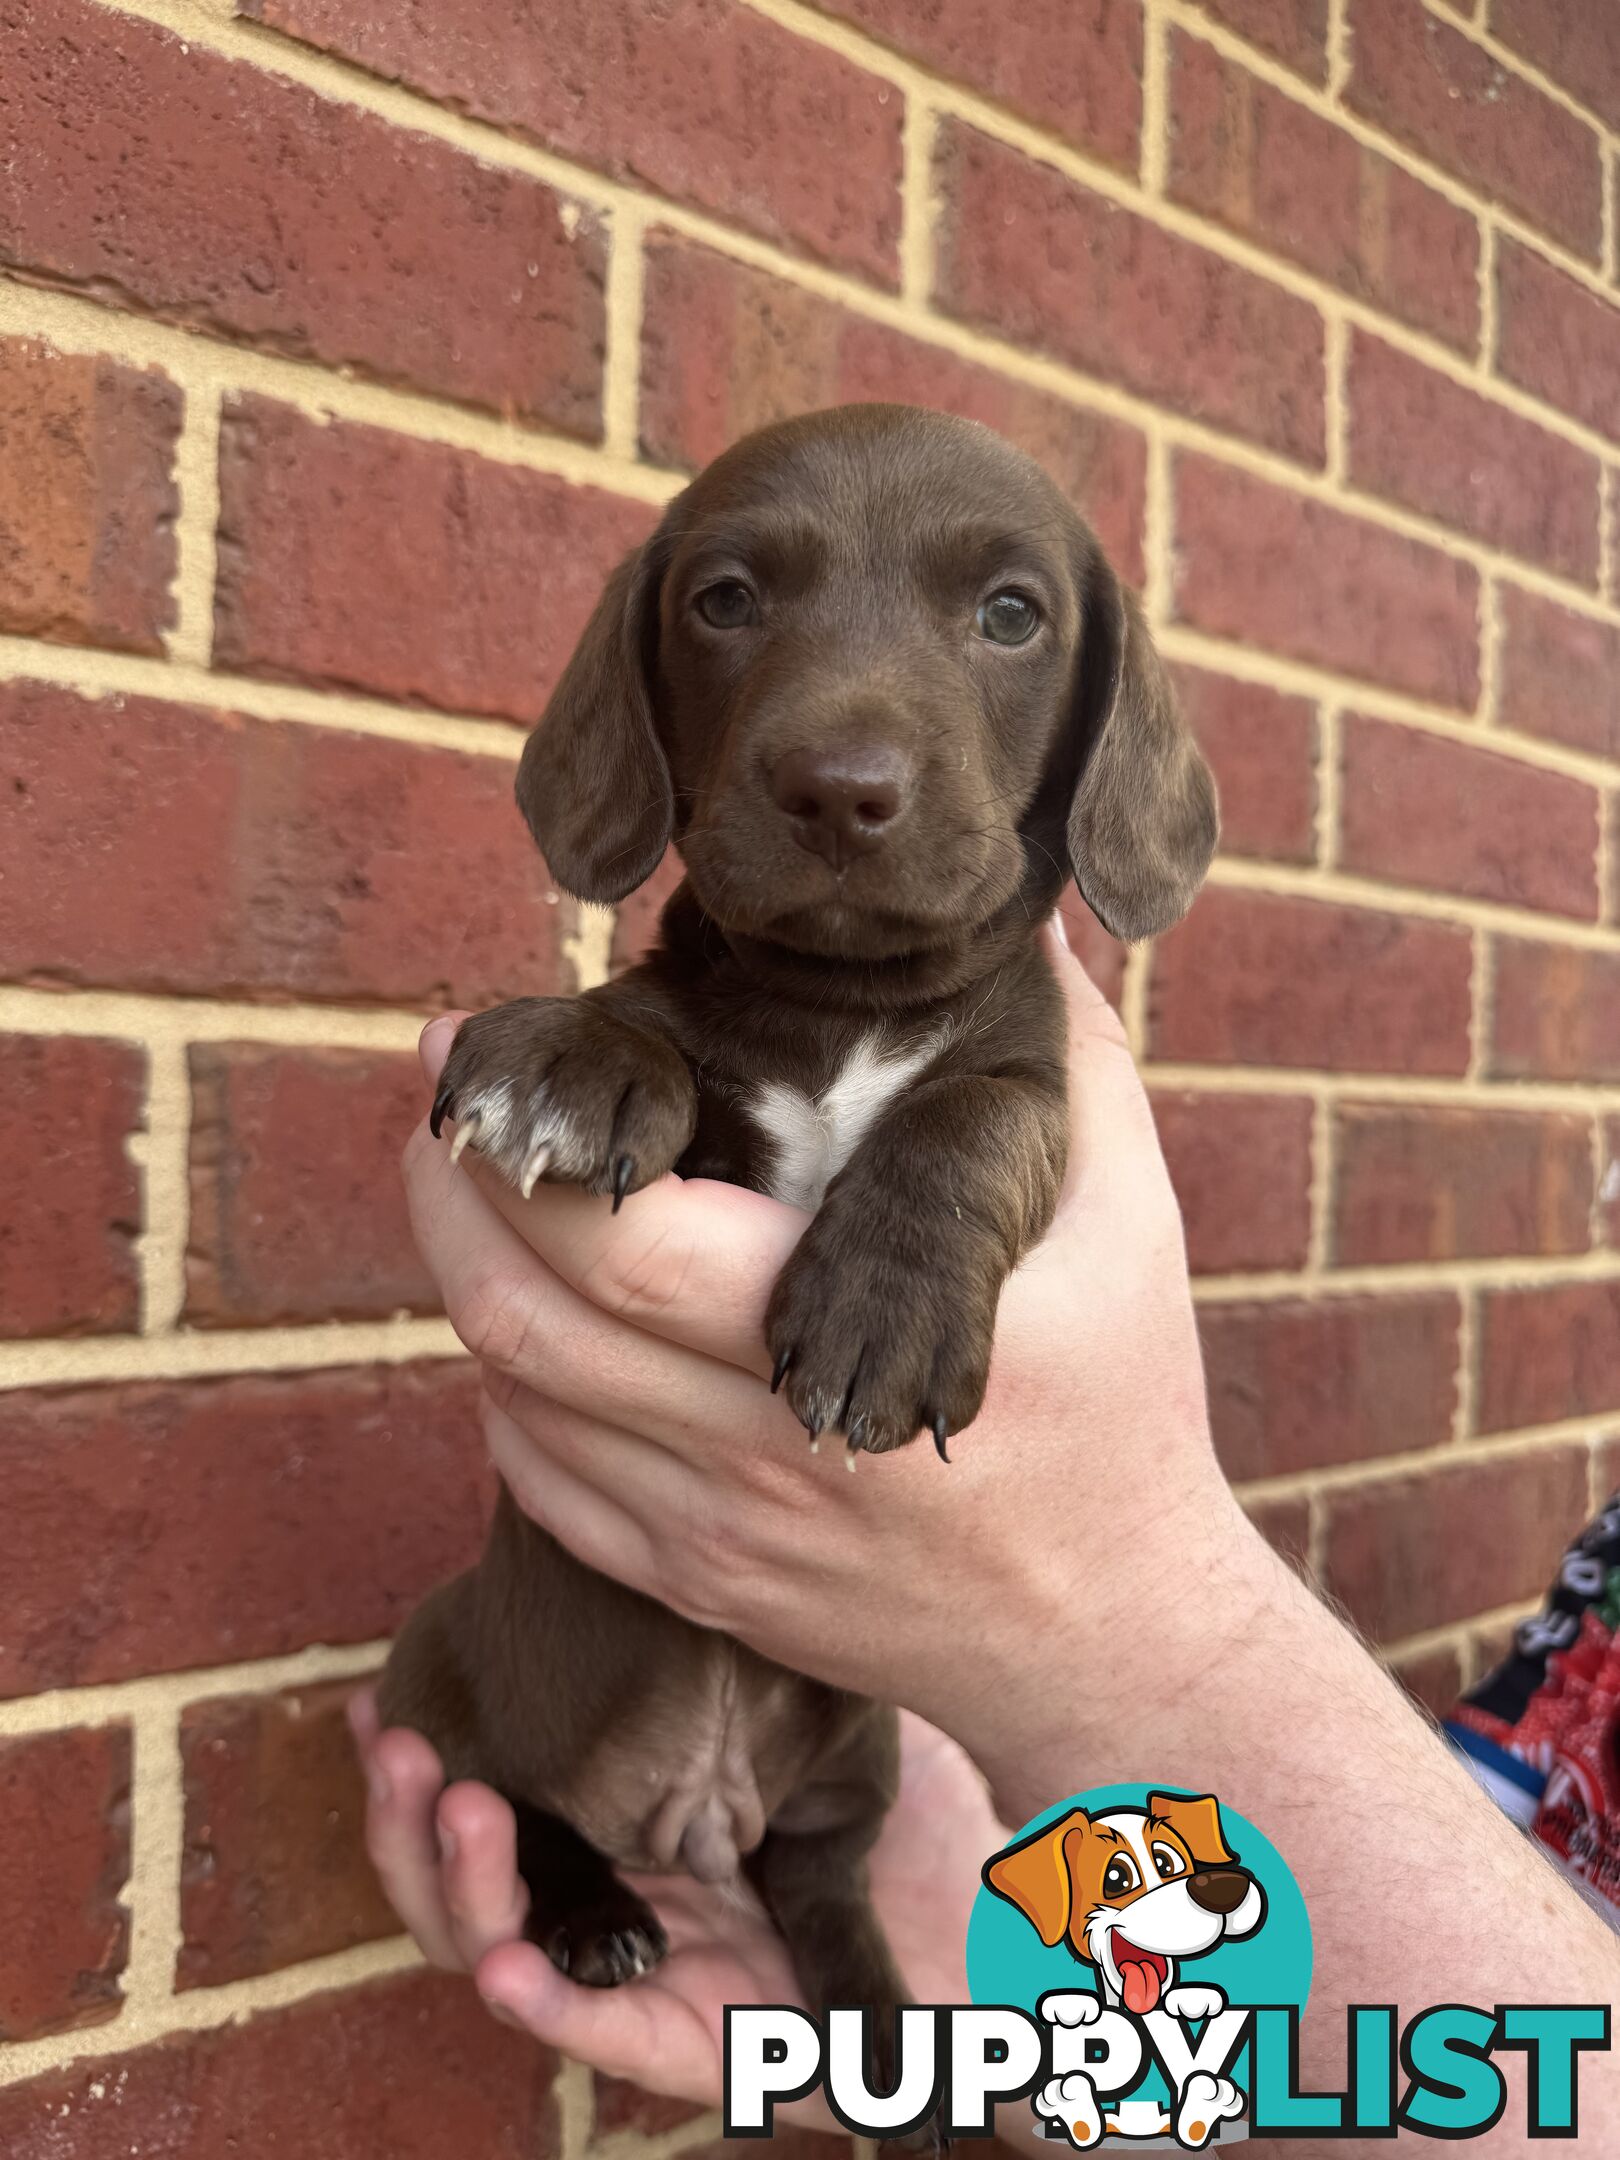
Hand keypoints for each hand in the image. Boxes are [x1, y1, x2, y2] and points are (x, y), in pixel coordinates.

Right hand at [351, 1689, 1004, 2125]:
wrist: (1039, 1939)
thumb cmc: (935, 1821)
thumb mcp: (829, 1710)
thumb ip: (749, 1653)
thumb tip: (668, 1529)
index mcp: (643, 1836)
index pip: (509, 1805)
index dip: (436, 1764)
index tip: (388, 1700)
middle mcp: (634, 1905)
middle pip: (481, 1882)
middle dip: (416, 1818)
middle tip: (392, 1740)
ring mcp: (663, 1980)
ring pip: (514, 1956)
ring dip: (461, 1892)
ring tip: (448, 1807)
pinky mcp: (708, 2048)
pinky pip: (609, 2031)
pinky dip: (550, 2000)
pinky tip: (505, 1964)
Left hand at [401, 924, 1252, 1791]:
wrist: (1113, 1639)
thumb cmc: (1124, 1417)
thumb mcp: (1127, 1224)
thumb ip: (1077, 1061)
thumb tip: (1039, 921)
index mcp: (855, 1338)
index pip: (624, 1248)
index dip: (522, 1146)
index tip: (478, 1052)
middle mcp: (756, 1453)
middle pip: (525, 1320)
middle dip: (450, 1193)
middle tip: (443, 1102)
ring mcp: (715, 1536)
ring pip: (514, 1403)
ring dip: (464, 1281)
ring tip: (465, 1187)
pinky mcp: (701, 1588)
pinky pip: (541, 1493)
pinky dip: (502, 1395)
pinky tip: (522, 1319)